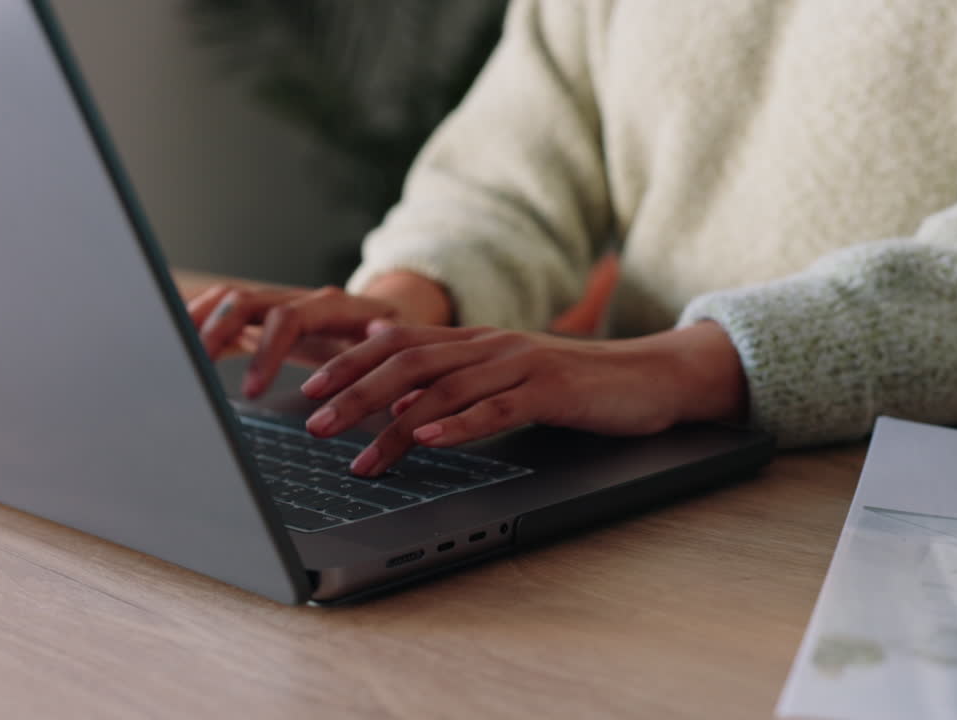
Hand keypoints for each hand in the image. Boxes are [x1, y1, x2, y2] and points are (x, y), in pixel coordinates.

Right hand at [186, 271, 453, 397]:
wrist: (393, 318)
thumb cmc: (395, 340)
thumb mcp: (396, 346)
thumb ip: (382, 348)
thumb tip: (376, 339)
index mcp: (333, 305)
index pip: (289, 318)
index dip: (267, 351)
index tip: (252, 392)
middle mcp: (300, 298)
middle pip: (246, 301)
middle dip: (216, 333)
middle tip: (196, 371)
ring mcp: (278, 304)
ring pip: (228, 300)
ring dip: (199, 323)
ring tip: (173, 355)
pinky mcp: (264, 317)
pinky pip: (223, 311)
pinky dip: (197, 322)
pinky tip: (174, 341)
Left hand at [298, 321, 747, 475]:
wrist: (648, 375)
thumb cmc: (573, 383)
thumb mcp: (505, 369)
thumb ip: (451, 364)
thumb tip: (385, 351)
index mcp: (475, 341)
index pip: (397, 345)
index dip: (348, 365)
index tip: (308, 391)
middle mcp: (490, 346)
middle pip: (408, 363)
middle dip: (354, 393)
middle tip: (314, 424)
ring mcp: (520, 365)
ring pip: (443, 388)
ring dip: (394, 422)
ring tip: (358, 452)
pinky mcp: (551, 391)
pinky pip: (497, 408)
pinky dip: (458, 425)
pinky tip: (428, 440)